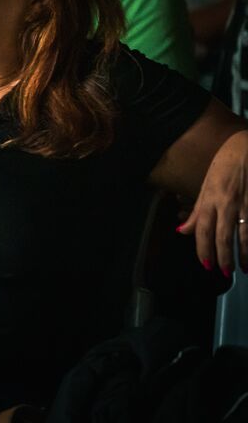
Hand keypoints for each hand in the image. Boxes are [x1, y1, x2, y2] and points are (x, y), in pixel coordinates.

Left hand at [178, 129, 247, 274]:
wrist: (246, 148)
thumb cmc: (224, 167)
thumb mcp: (204, 187)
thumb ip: (195, 212)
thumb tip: (181, 231)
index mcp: (209, 200)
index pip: (202, 230)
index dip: (203, 250)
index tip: (206, 265)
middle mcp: (226, 203)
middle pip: (223, 237)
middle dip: (224, 258)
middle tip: (224, 274)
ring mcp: (246, 204)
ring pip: (244, 235)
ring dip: (244, 255)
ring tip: (244, 269)